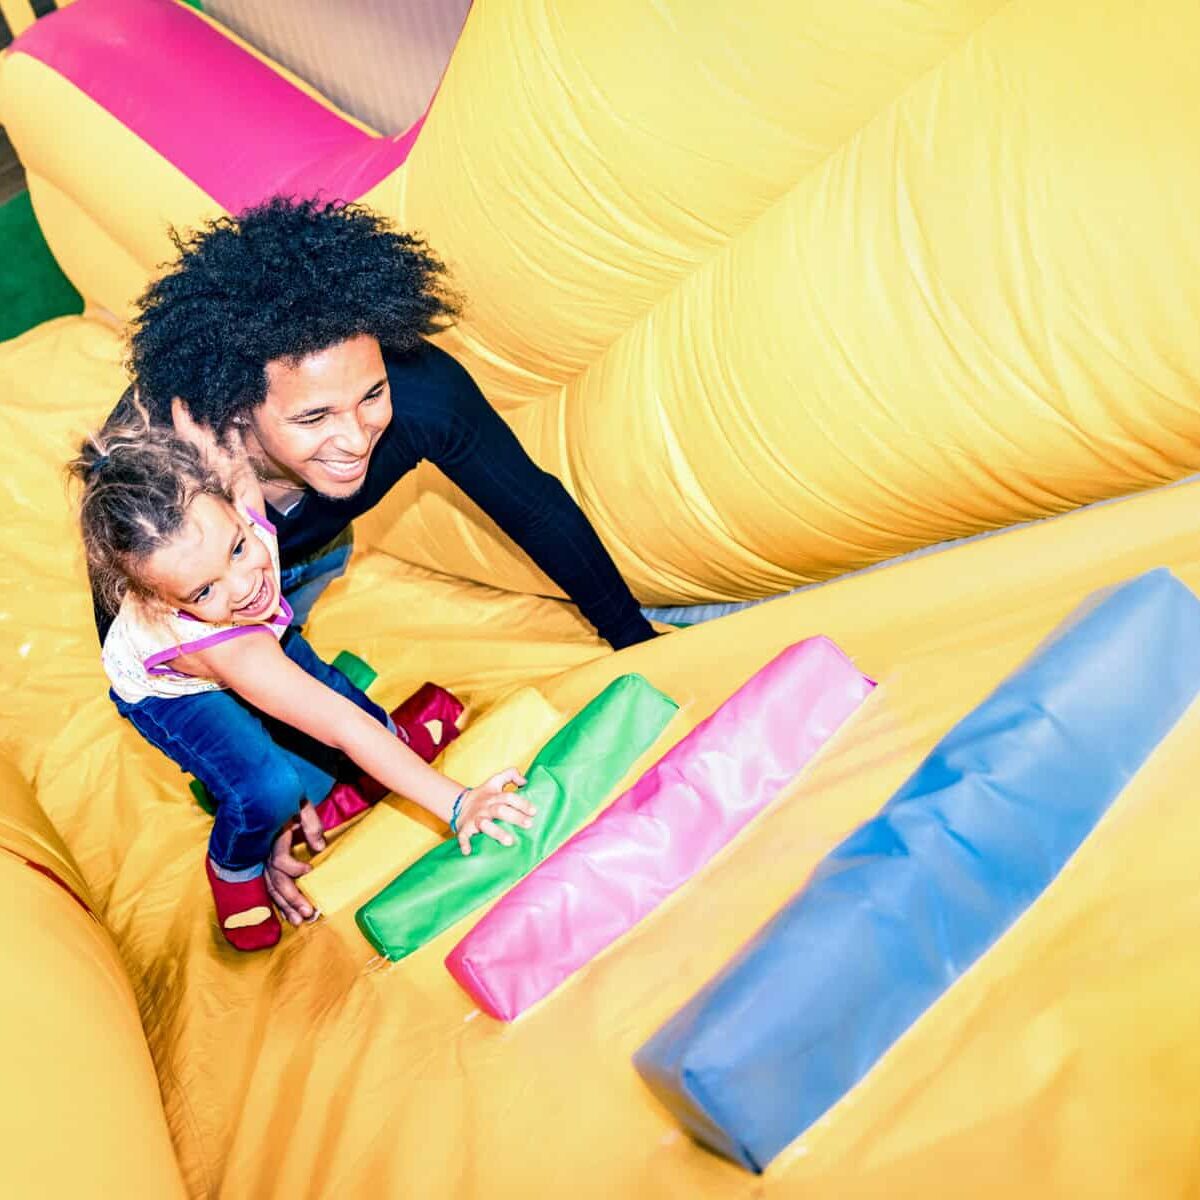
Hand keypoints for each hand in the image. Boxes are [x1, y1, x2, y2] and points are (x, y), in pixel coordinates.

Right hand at [264, 804, 324, 924]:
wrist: (261, 796)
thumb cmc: (285, 799)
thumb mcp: (300, 805)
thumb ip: (310, 823)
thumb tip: (320, 847)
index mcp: (274, 837)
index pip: (279, 860)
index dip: (294, 867)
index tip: (309, 869)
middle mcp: (264, 853)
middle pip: (276, 880)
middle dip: (292, 898)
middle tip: (308, 913)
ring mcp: (261, 860)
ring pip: (271, 888)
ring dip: (285, 906)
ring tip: (299, 921)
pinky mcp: (263, 865)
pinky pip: (269, 887)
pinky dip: (278, 902)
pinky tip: (288, 915)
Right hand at [454, 768, 532, 855]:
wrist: (459, 804)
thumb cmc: (484, 795)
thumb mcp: (495, 781)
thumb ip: (510, 775)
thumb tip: (525, 781)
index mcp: (493, 796)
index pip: (509, 797)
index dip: (521, 803)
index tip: (534, 811)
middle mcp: (485, 807)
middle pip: (500, 810)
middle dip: (515, 817)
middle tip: (529, 824)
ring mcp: (475, 818)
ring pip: (485, 824)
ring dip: (496, 832)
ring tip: (510, 841)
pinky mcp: (464, 828)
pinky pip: (463, 836)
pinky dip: (464, 843)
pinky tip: (468, 852)